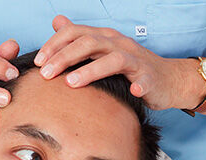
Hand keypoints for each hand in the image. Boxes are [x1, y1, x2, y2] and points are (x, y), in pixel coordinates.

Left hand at [34, 16, 202, 110]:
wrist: (168, 79)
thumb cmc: (131, 68)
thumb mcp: (103, 50)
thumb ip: (80, 37)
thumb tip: (57, 21)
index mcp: (104, 38)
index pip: (75, 33)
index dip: (54, 45)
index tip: (37, 62)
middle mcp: (118, 44)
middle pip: (88, 43)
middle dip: (64, 57)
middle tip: (44, 74)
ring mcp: (135, 59)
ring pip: (112, 59)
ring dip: (90, 70)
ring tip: (70, 83)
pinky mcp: (149, 77)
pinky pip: (143, 80)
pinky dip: (137, 85)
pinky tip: (130, 92)